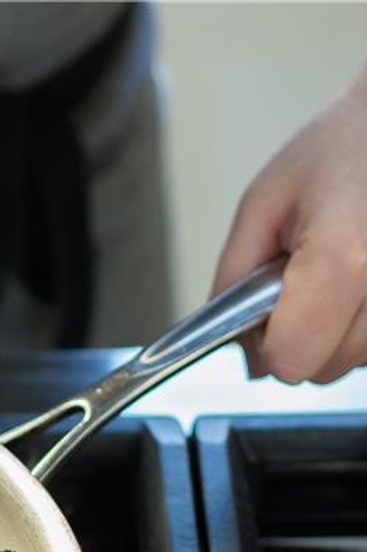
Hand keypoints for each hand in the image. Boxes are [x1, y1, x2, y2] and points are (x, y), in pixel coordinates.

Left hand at [214, 65, 366, 383]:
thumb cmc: (345, 146)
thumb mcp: (263, 206)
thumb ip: (234, 282)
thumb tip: (236, 347)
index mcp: (342, 261)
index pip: (289, 361)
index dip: (265, 344)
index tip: (263, 314)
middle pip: (323, 368)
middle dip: (300, 334)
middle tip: (304, 277)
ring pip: (355, 360)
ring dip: (335, 329)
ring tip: (340, 267)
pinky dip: (361, 321)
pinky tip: (359, 277)